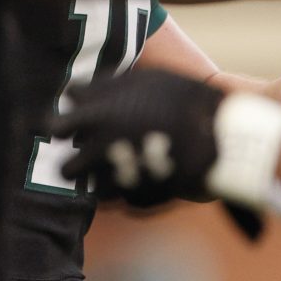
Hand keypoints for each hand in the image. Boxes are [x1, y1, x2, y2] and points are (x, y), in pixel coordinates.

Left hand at [55, 71, 226, 208]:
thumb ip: (105, 88)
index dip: (60, 127)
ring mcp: (121, 181)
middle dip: (73, 165)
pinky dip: (129, 192)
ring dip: (101, 181)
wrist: (224, 132)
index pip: (56, 128)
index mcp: (98, 117)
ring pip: (93, 190)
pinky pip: (123, 200)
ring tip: (118, 168)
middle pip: (66, 171)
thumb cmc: (182, 97)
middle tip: (85, 156)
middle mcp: (102, 152)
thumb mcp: (142, 80)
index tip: (68, 128)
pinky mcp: (141, 201)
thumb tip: (74, 94)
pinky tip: (144, 176)